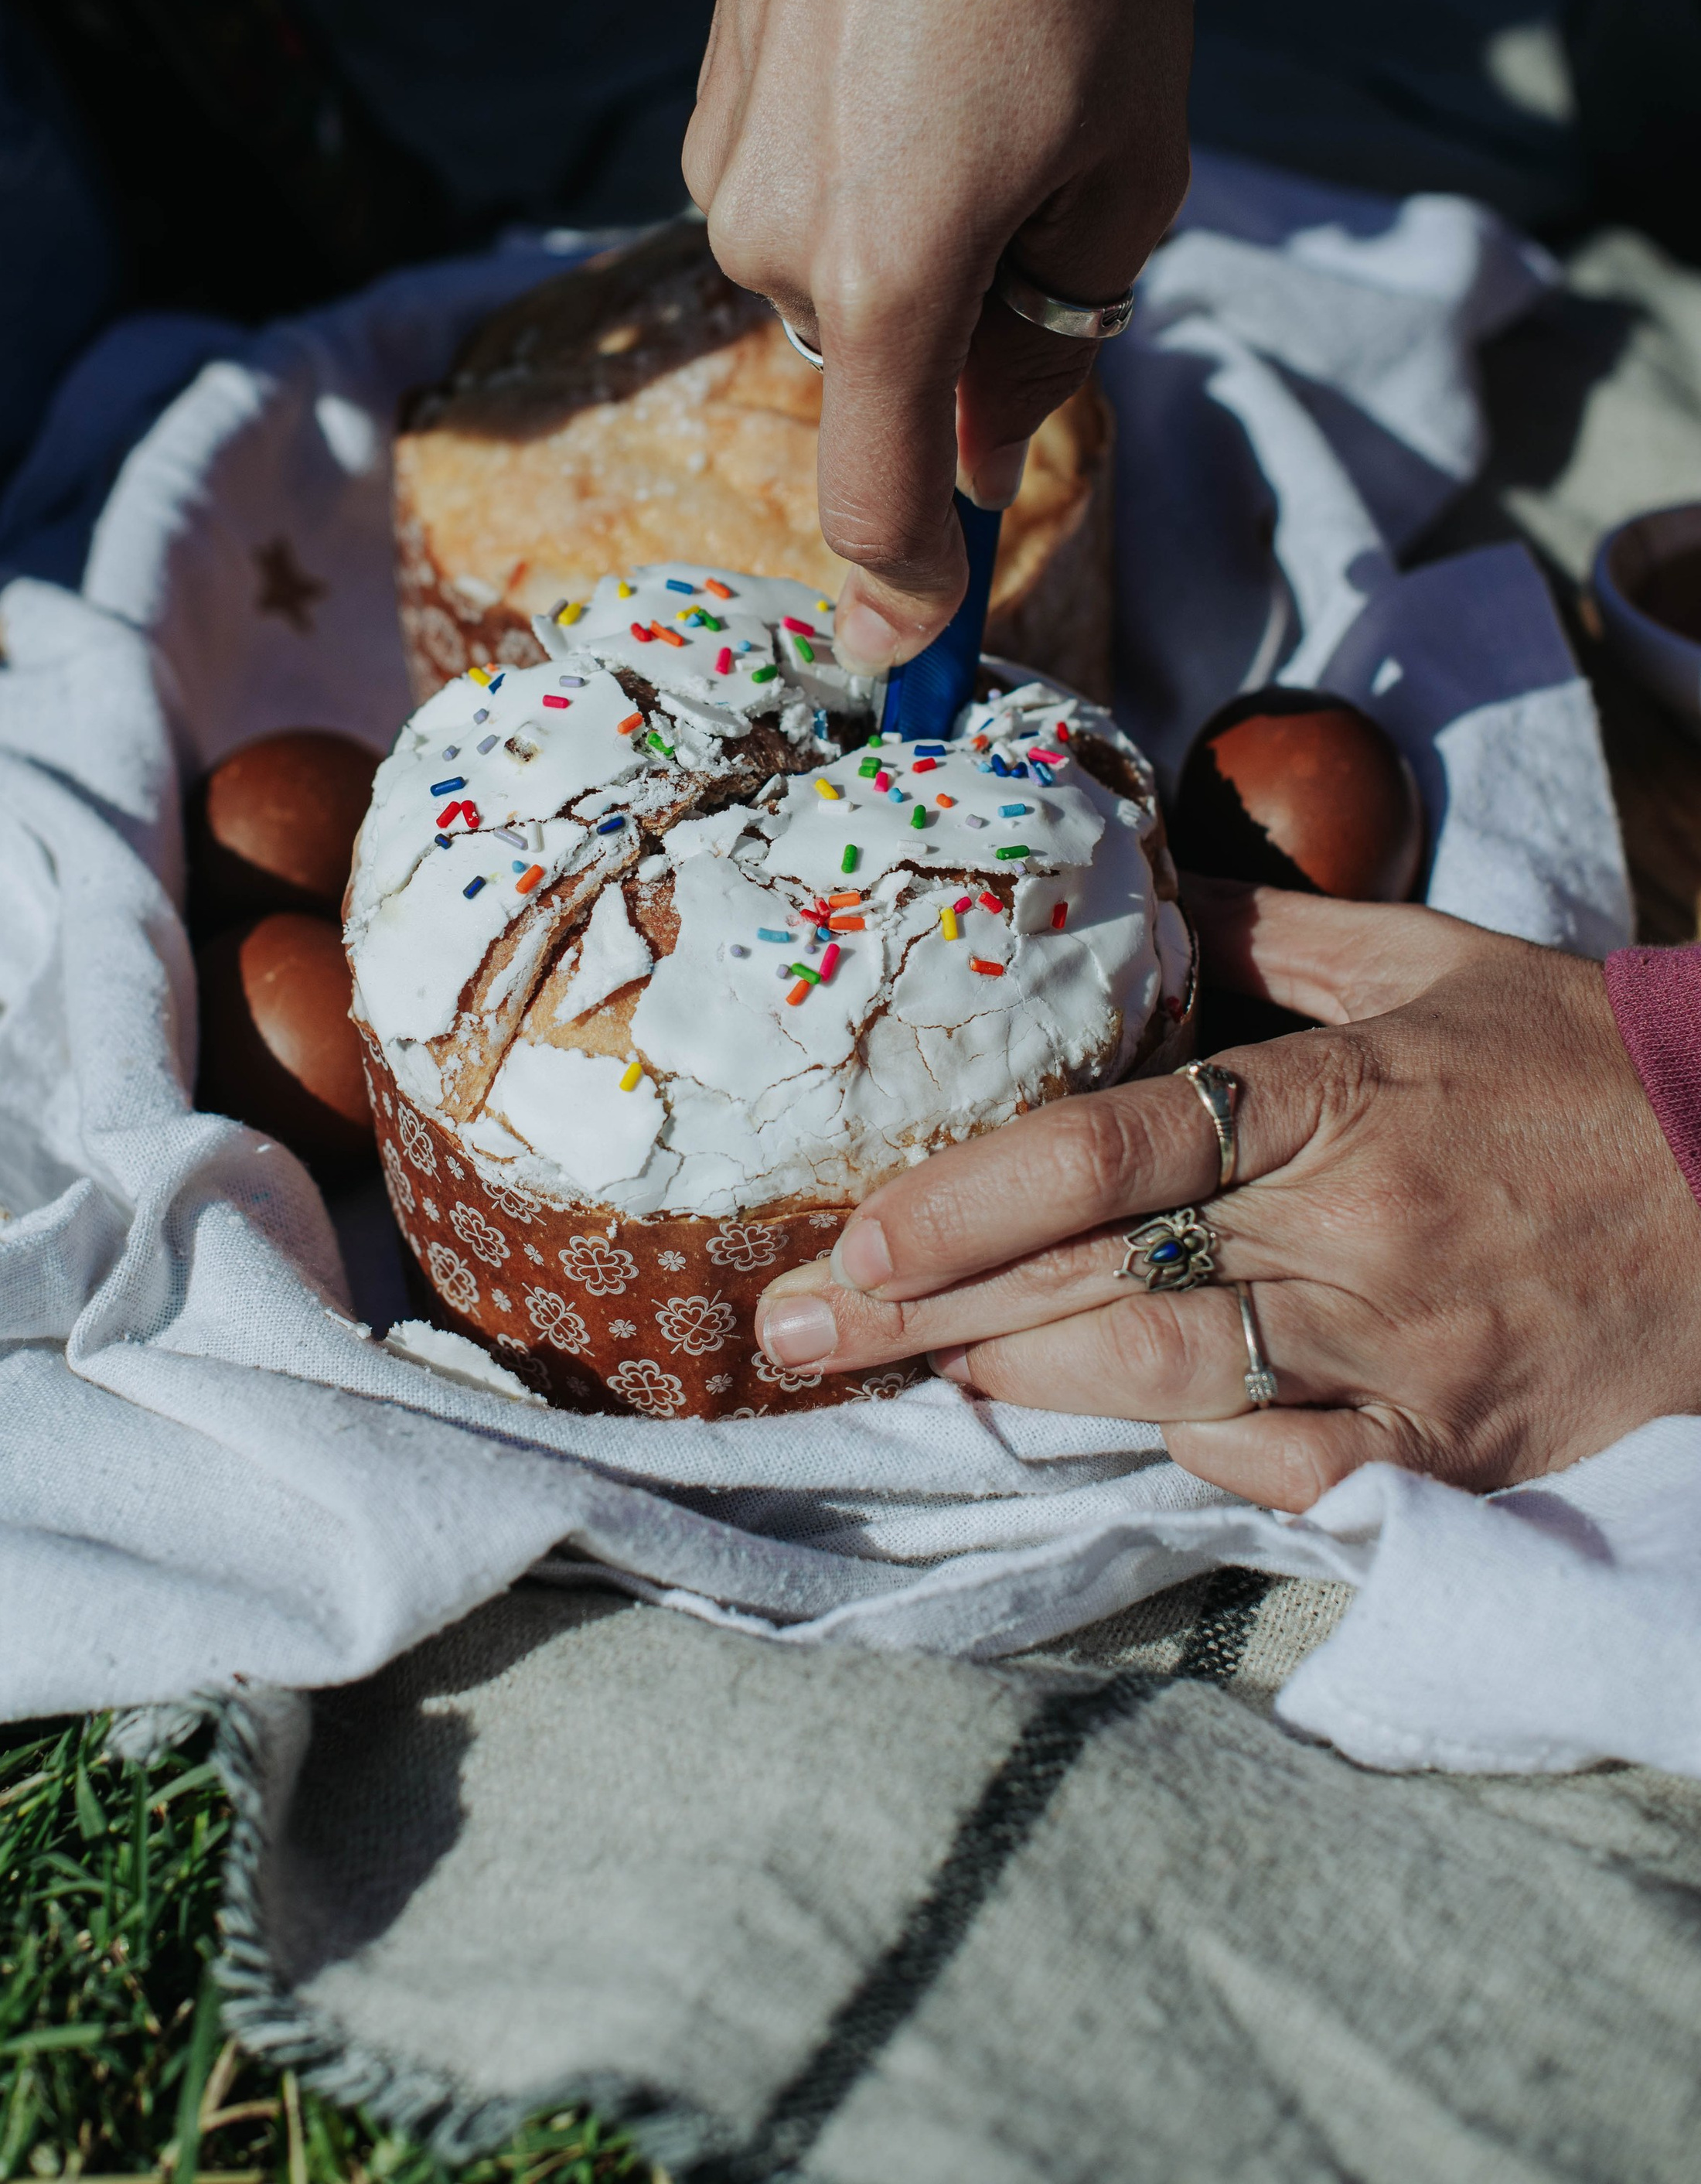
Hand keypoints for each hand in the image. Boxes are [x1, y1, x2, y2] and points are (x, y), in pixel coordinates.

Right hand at [683, 0, 1191, 671]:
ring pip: (837, 281)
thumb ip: (1056, 327)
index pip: (882, 498)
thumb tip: (987, 438)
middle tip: (1050, 181)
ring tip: (980, 80)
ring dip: (911, 241)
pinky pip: (797, 200)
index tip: (914, 658)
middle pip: (883, 370)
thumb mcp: (1128, 155)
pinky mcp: (705, 111)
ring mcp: (724, 175)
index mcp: (892, 277)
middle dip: (962, 331)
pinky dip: (861, 175)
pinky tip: (913, 51)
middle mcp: (775, 246)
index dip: (907, 593)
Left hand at [754, 885, 1700, 1507]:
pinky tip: (1105, 1431)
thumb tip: (1128, 891)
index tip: (850, 1230)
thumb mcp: (1423, 956)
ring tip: (906, 1374)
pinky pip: (1281, 1478)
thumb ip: (1262, 928)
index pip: (1110, 1146)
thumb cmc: (1572, 1059)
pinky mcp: (1448, 1447)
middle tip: (797, 1332)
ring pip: (1163, 1386)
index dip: (962, 1197)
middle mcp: (1351, 1229)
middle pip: (1096, 1282)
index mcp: (1333, 1093)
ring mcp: (1399, 1352)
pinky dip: (1183, 1459)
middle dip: (926, 1314)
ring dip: (1016, 1389)